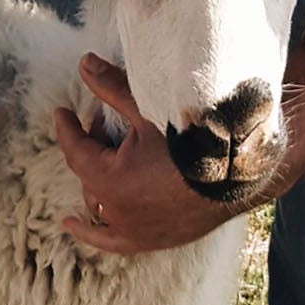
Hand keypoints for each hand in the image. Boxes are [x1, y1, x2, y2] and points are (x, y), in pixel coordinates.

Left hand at [56, 47, 304, 255]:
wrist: (242, 174)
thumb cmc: (196, 140)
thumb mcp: (150, 111)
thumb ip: (112, 89)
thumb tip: (84, 64)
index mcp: (110, 180)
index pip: (75, 150)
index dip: (67, 129)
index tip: (62, 113)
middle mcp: (116, 211)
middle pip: (88, 175)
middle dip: (90, 149)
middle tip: (100, 126)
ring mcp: (133, 230)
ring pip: (98, 204)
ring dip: (95, 182)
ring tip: (103, 159)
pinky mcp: (151, 240)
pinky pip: (112, 241)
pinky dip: (92, 232)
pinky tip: (70, 224)